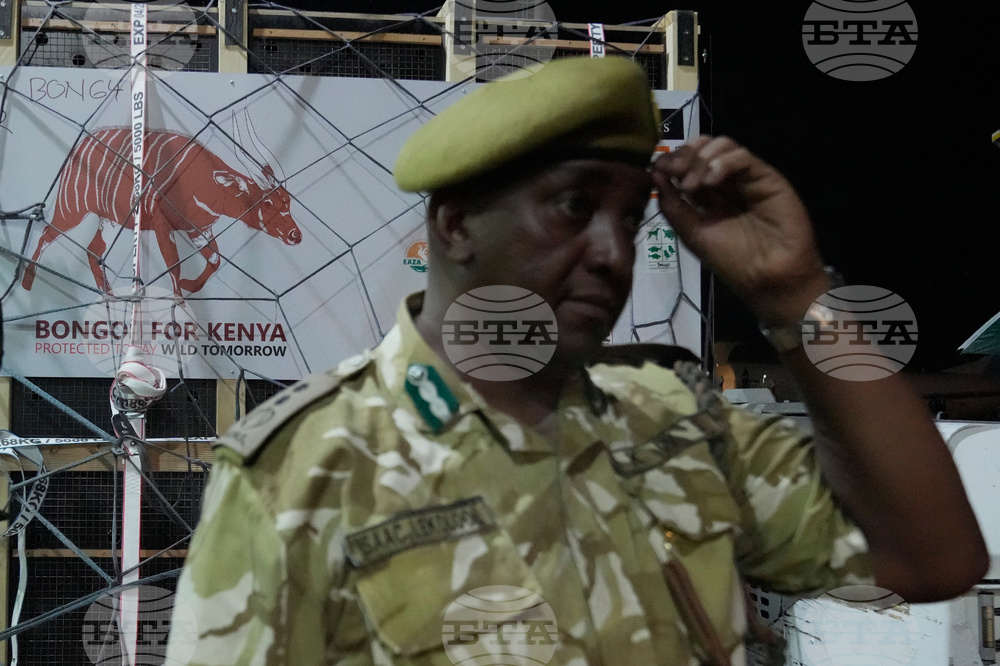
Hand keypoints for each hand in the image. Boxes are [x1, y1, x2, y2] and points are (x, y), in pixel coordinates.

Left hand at [651, 135, 828, 324]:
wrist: (767, 276)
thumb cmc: (731, 259)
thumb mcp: (692, 234)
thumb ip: (672, 206)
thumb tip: (655, 175)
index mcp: (706, 196)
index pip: (686, 164)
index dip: (671, 160)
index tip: (658, 169)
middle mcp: (726, 182)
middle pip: (702, 149)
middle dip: (684, 155)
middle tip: (673, 172)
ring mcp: (746, 178)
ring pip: (722, 146)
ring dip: (701, 159)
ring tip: (693, 186)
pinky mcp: (766, 176)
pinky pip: (743, 156)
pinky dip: (724, 162)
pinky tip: (713, 181)